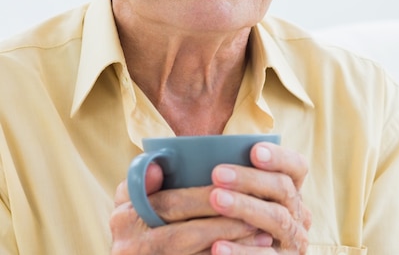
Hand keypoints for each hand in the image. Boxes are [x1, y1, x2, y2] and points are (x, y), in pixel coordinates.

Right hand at [110, 163, 272, 253]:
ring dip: (234, 245)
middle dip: (224, 222)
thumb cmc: (146, 221)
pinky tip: (252, 252)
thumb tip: (157, 165)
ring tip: (263, 233)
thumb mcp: (138, 198)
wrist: (150, 252)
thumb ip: (147, 181)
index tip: (234, 188)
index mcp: (124, 217)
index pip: (169, 204)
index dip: (203, 197)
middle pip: (185, 234)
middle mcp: (130, 246)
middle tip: (257, 211)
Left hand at [208, 142, 311, 253]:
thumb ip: (238, 180)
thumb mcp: (247, 199)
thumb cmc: (239, 223)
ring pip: (277, 218)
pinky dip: (241, 251)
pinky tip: (217, 246)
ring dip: (245, 207)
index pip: (297, 167)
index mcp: (292, 191)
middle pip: (283, 189)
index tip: (254, 150)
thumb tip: (208, 151)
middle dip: (250, 179)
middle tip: (218, 173)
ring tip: (215, 199)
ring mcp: (294, 240)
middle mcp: (299, 214)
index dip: (279, 157)